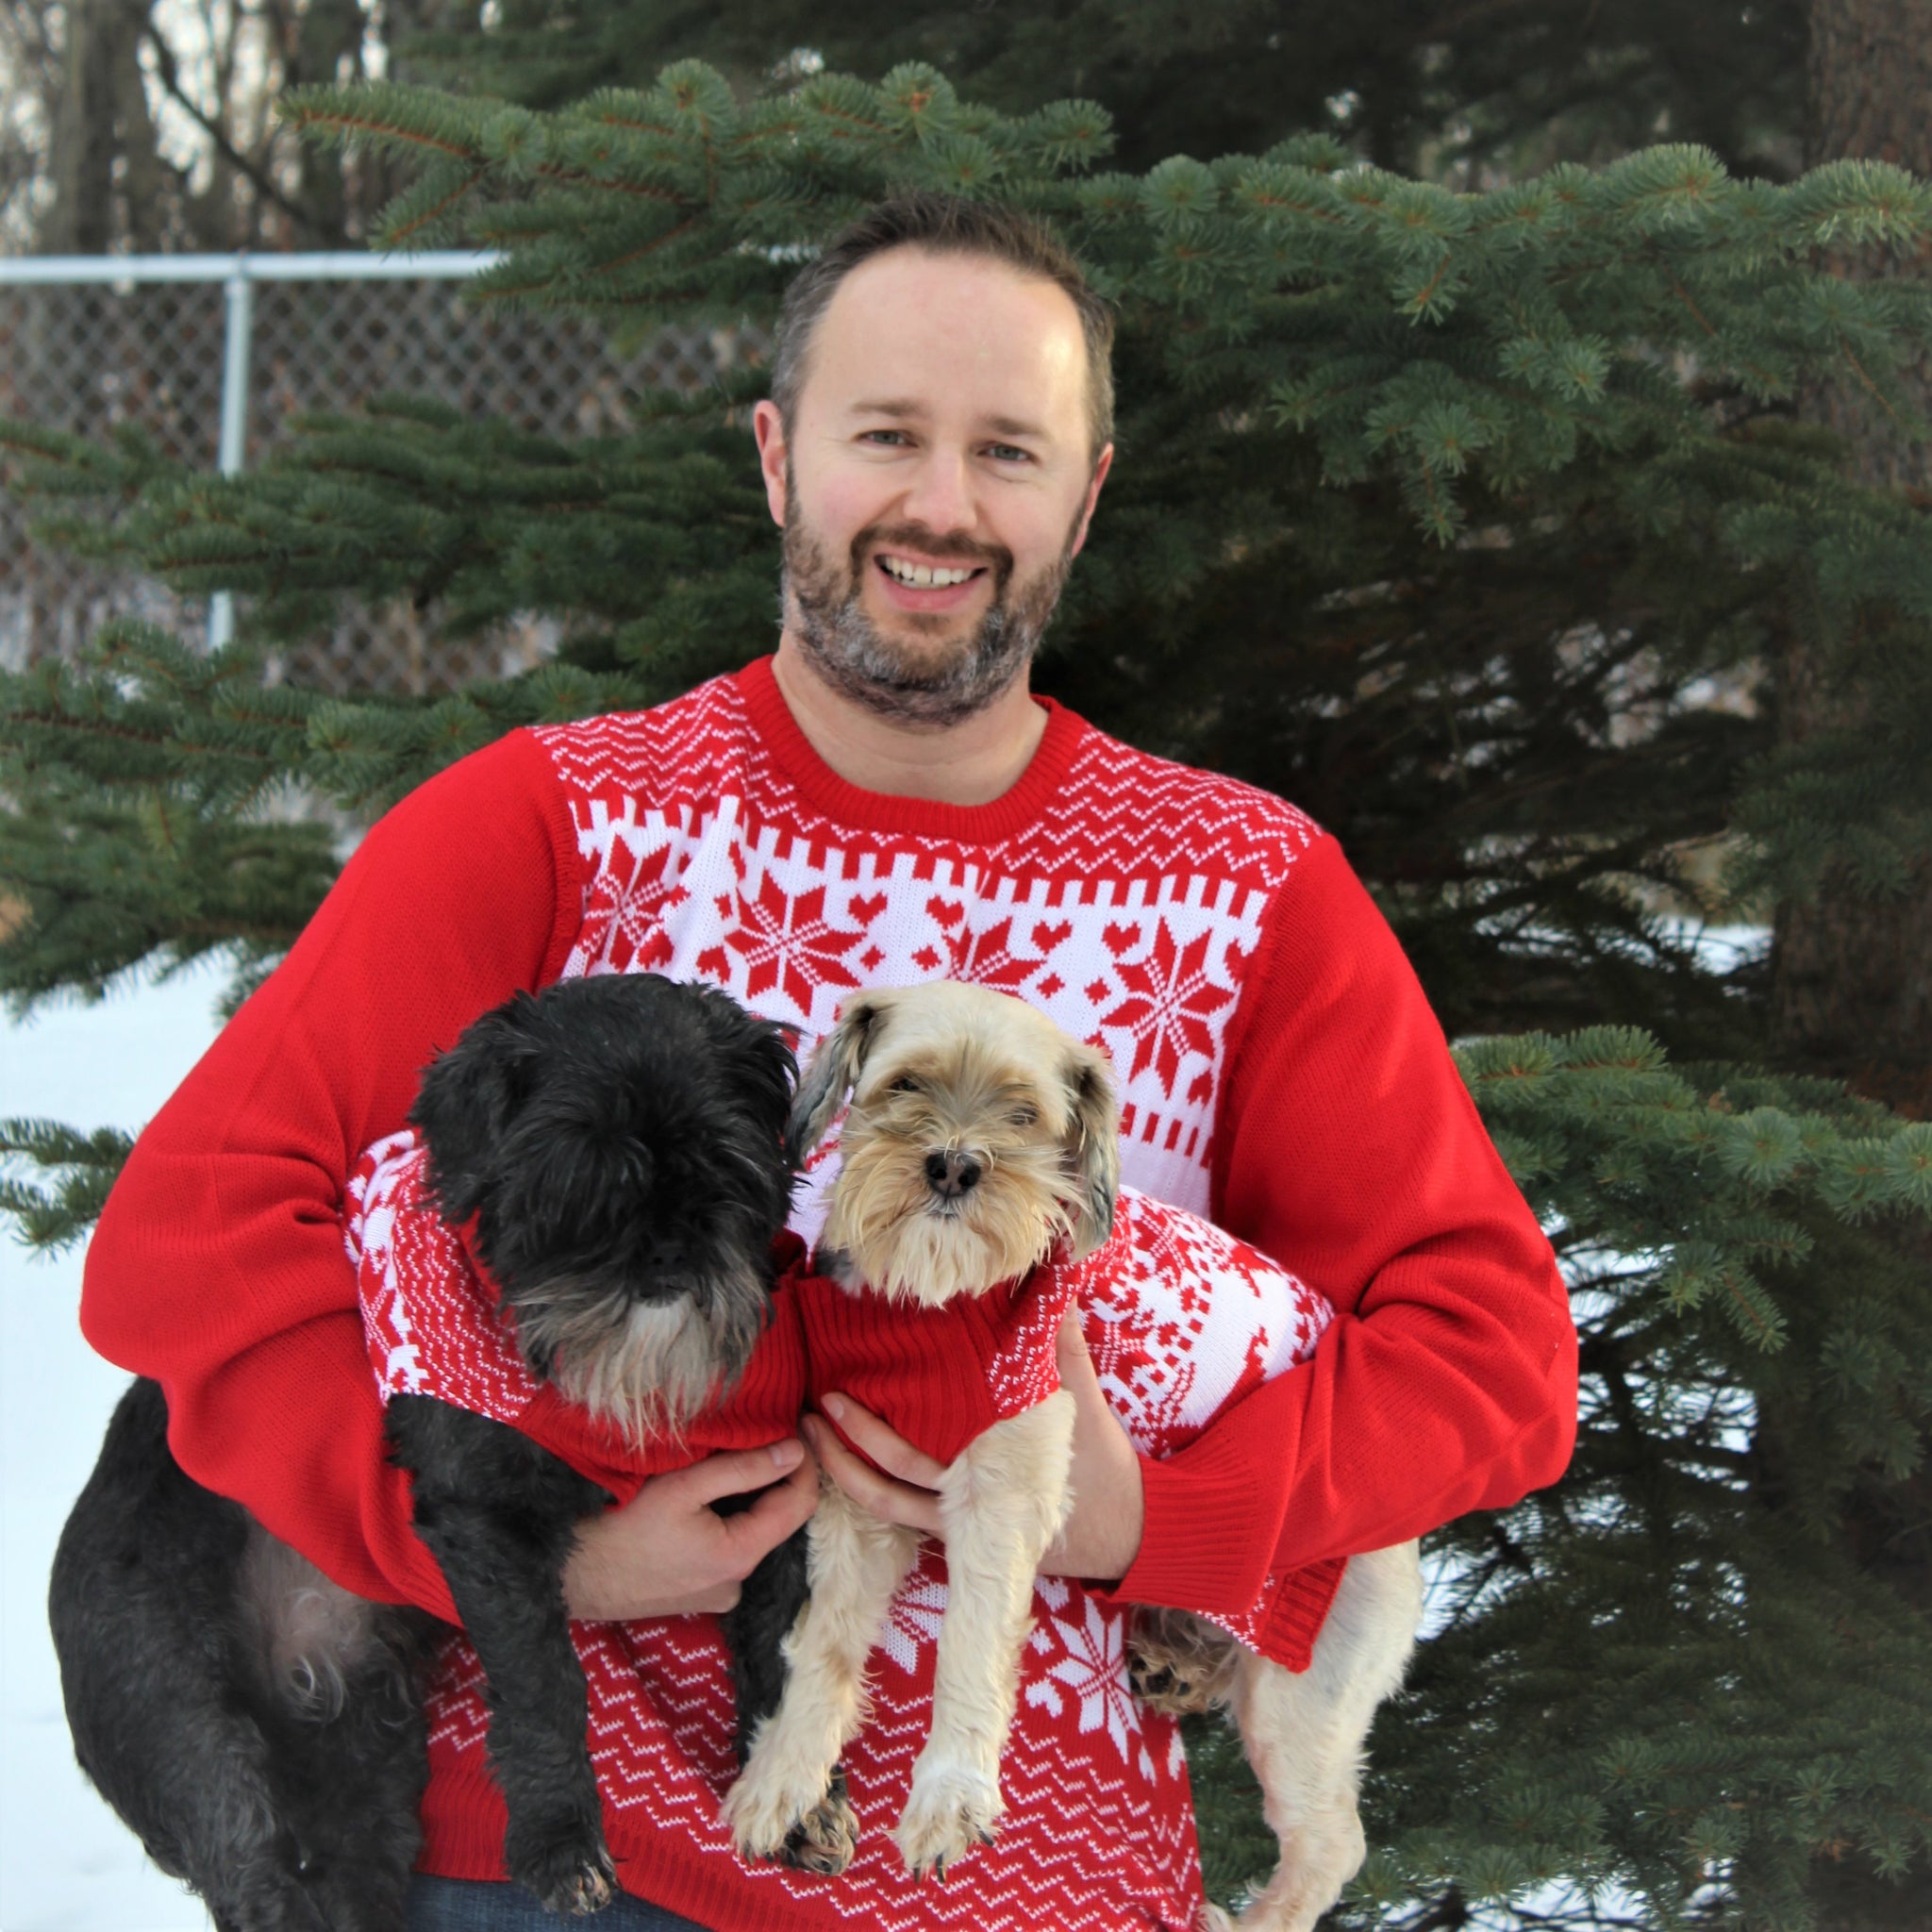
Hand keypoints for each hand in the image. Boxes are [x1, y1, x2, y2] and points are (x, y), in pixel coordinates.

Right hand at [561, 1437, 818, 1619]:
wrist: (568, 1572)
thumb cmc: (620, 1525)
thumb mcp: (683, 1486)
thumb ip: (743, 1469)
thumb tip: (794, 1449)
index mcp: (739, 1556)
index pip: (800, 1504)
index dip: (807, 1462)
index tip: (802, 1426)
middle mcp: (736, 1582)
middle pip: (777, 1520)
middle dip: (776, 1478)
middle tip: (768, 1433)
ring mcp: (716, 1594)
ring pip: (750, 1535)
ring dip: (748, 1500)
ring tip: (731, 1461)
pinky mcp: (696, 1595)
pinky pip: (726, 1551)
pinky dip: (726, 1522)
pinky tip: (703, 1502)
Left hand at [801, 1310, 1145, 1584]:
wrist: (1123, 1532)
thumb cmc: (1099, 1464)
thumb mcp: (1082, 1401)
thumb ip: (1060, 1344)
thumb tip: (1054, 1281)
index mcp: (987, 1476)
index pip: (914, 1463)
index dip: (868, 1437)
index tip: (838, 1394)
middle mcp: (964, 1508)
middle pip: (888, 1483)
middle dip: (847, 1446)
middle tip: (819, 1402)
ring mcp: (957, 1524)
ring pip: (887, 1505)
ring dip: (845, 1471)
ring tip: (816, 1428)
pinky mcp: (959, 1530)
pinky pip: (904, 1512)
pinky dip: (873, 1484)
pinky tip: (847, 1452)